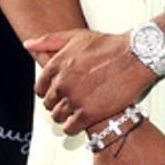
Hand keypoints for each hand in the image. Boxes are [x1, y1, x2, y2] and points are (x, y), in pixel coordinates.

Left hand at [26, 28, 153, 133]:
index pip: (40, 87)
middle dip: (57, 104)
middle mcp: (62, 83)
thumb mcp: (76, 37)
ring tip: (76, 113)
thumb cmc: (110, 46)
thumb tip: (28, 45)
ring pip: (58, 117)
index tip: (56, 94)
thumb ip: (49, 41)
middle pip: (48, 103)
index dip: (48, 92)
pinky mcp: (89, 113)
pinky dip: (72, 128)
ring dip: (65, 117)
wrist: (135, 56)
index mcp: (57, 65)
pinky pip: (71, 128)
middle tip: (70, 103)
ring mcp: (75, 99)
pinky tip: (79, 123)